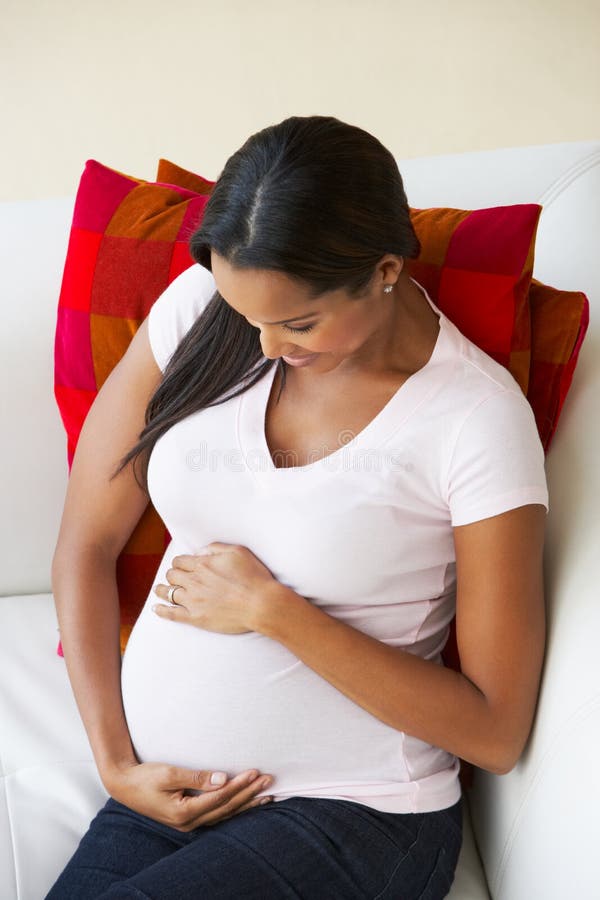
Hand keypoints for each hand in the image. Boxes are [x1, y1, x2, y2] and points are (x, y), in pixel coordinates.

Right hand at [104, 760, 274, 831]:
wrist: (124, 785)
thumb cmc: (144, 777)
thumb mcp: (169, 774)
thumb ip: (197, 777)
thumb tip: (224, 779)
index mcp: (183, 813)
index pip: (219, 799)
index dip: (239, 786)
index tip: (255, 772)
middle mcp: (188, 823)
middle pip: (226, 809)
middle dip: (249, 795)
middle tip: (269, 781)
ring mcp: (188, 823)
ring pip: (224, 815)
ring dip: (246, 804)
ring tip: (267, 795)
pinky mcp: (188, 818)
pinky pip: (217, 814)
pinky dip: (234, 807)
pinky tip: (246, 803)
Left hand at [152, 542, 280, 633]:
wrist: (260, 604)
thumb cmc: (253, 577)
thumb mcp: (238, 552)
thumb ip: (216, 548)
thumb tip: (200, 551)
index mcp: (203, 564)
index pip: (180, 561)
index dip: (180, 563)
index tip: (183, 566)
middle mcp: (194, 581)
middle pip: (172, 575)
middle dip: (173, 575)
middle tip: (176, 578)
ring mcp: (193, 600)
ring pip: (168, 592)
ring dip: (162, 589)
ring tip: (159, 590)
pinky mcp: (195, 617)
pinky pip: (171, 614)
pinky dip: (161, 610)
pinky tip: (156, 608)